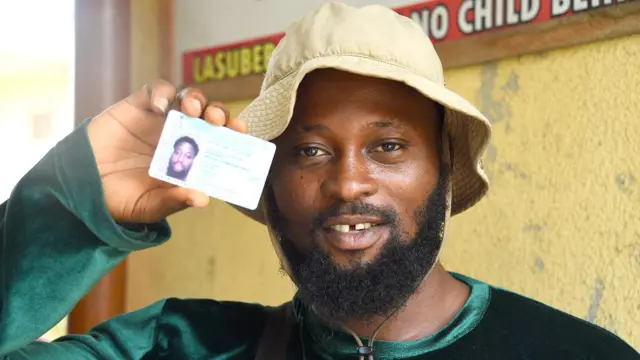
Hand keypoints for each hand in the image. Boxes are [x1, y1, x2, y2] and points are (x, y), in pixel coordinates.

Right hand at [86, 80, 247, 223]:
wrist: (80, 187)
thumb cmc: (120, 200)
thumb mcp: (149, 206)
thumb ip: (173, 201)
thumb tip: (203, 199)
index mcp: (192, 159)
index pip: (220, 140)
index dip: (233, 133)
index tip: (242, 132)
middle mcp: (181, 136)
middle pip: (209, 115)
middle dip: (218, 113)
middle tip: (217, 120)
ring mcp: (161, 120)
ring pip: (187, 98)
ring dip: (195, 99)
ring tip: (192, 109)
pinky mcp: (138, 106)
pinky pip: (156, 90)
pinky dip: (163, 92)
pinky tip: (161, 106)